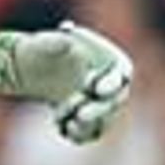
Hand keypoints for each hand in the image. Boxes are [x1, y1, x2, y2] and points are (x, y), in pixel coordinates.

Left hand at [0, 20, 133, 144]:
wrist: (42, 69)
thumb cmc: (53, 48)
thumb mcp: (51, 41)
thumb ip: (59, 38)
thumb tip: (66, 30)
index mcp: (112, 62)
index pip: (122, 73)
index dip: (112, 83)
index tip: (97, 89)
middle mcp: (113, 87)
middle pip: (114, 103)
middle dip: (99, 110)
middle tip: (81, 114)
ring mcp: (103, 107)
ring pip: (103, 123)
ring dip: (87, 126)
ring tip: (69, 122)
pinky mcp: (89, 123)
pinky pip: (88, 135)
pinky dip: (77, 135)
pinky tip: (62, 128)